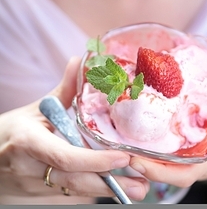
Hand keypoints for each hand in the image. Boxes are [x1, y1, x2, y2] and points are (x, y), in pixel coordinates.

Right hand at [0, 57, 148, 201]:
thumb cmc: (12, 131)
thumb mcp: (35, 110)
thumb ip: (62, 90)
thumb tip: (79, 62)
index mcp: (28, 143)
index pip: (65, 156)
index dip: (95, 161)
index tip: (123, 158)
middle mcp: (32, 168)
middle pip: (75, 180)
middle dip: (111, 185)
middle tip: (142, 186)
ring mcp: (36, 186)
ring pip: (76, 191)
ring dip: (109, 191)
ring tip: (138, 189)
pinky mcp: (41, 194)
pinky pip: (71, 193)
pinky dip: (95, 189)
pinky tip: (117, 186)